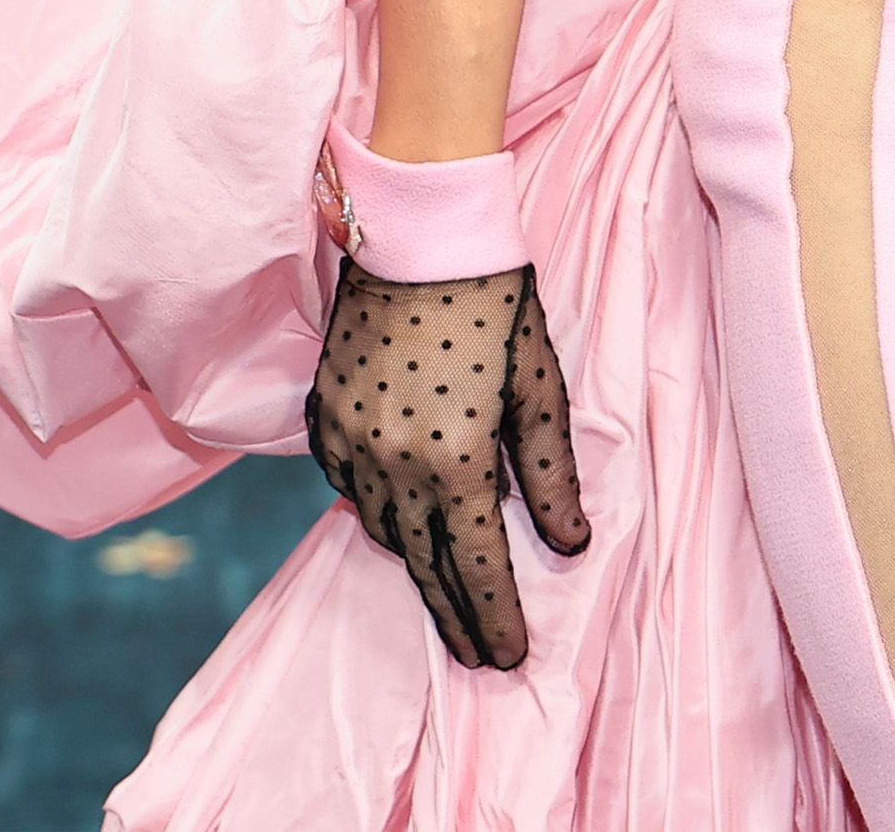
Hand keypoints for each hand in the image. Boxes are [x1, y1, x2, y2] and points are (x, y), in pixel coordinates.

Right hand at [302, 263, 590, 669]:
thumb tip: (571, 546)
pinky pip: (347, 489)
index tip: (510, 659)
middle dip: (455, 616)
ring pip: (382, 531)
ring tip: (446, 599)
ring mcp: (348, 441)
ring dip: (417, 567)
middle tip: (479, 657)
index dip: (495, 617)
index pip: (476, 564)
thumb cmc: (495, 303)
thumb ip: (550, 475)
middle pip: (424, 563)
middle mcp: (391, 462)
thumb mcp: (540, 387)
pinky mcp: (323, 417)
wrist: (417, 235)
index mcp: (453, 459)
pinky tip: (398, 527)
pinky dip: (376, 515)